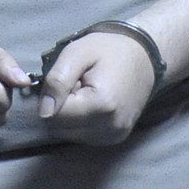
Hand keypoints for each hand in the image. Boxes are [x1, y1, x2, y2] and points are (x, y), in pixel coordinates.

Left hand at [35, 31, 155, 144]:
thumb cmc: (110, 50)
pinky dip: (80, 121)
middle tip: (76, 84)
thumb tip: (44, 111)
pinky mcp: (115, 138)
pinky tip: (91, 103)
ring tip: (85, 92)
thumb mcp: (77, 52)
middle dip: (60, 107)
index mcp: (102, 105)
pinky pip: (83, 135)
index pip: (54, 116)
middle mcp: (110, 127)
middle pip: (60, 128)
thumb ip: (57, 80)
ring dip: (69, 115)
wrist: (144, 57)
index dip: (53, 97)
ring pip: (69, 135)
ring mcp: (114, 136)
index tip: (69, 80)